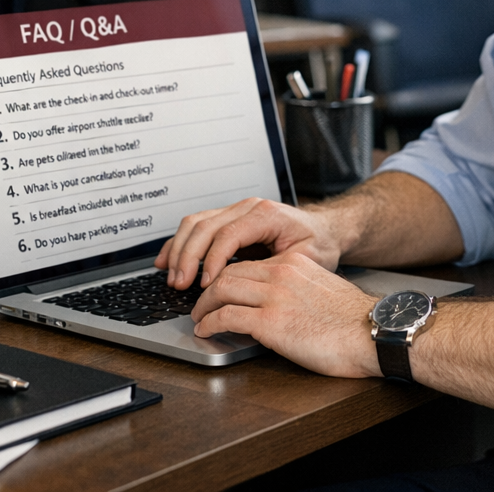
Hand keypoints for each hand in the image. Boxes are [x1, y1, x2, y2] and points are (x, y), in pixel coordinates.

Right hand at [154, 197, 340, 289]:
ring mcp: (237, 211)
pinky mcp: (229, 220)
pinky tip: (168, 261)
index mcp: (266, 215)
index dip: (213, 259)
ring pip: (196, 222)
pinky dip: (180, 243)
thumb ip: (275, 269)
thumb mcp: (305, 259)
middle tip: (181, 285)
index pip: (229, 233)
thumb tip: (247, 284)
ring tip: (173, 278)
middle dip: (189, 256)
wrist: (325, 230)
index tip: (205, 284)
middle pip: (206, 225)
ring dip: (180, 249)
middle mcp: (248, 207)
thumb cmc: (318, 244)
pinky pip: (198, 226)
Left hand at [191, 251, 379, 377]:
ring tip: (199, 317)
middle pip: (229, 271)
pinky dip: (210, 323)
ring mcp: (276, 296)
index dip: (225, 274)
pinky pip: (227, 316)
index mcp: (295, 263)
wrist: (373, 332)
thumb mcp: (322, 290)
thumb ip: (298, 289)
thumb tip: (280, 304)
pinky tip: (206, 331)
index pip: (248, 262)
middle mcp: (283, 273)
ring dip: (203, 305)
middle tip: (200, 303)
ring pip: (222, 288)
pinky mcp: (272, 323)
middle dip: (207, 287)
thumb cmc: (353, 320)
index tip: (217, 288)